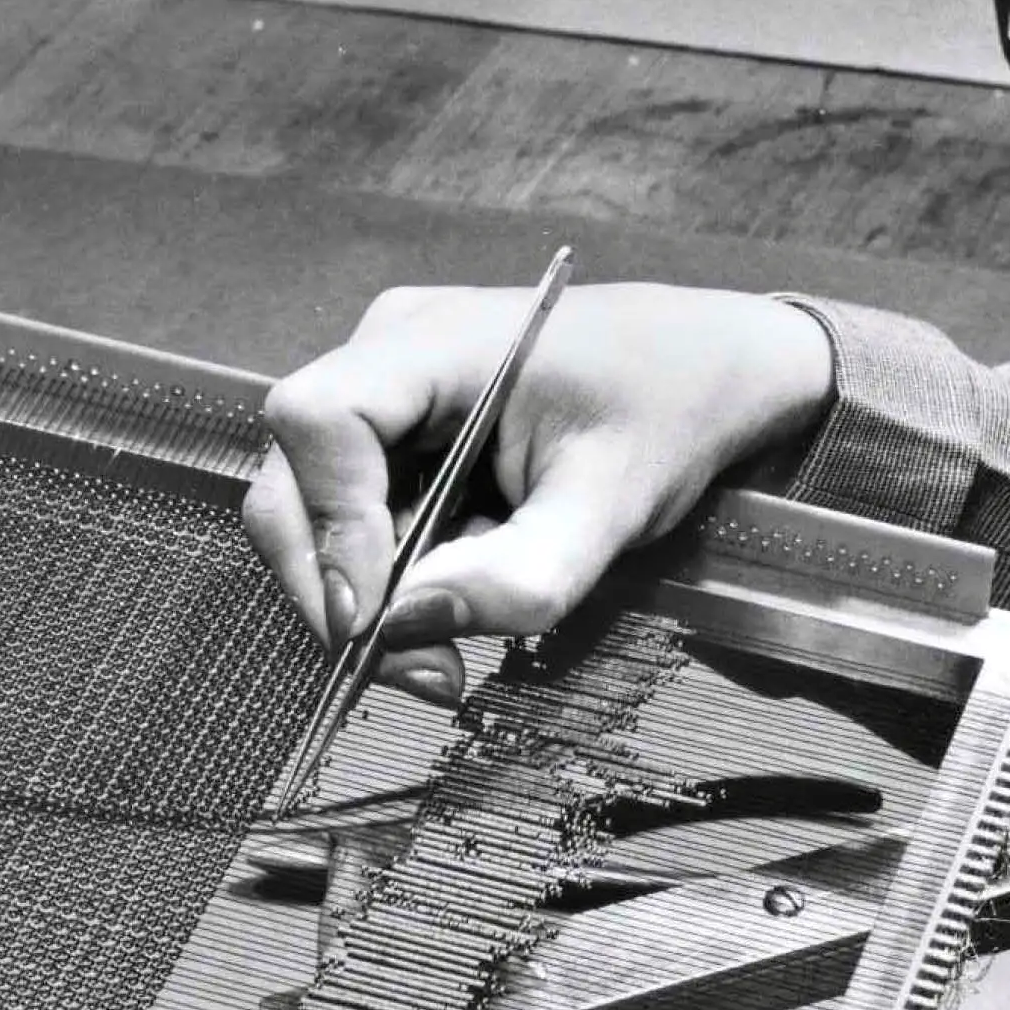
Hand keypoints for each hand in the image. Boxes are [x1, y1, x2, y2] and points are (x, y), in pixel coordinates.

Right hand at [246, 284, 834, 699]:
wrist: (714, 369)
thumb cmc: (672, 412)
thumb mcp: (612, 506)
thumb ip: (520, 576)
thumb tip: (407, 630)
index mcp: (434, 339)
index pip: (317, 419)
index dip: (328, 523)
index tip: (381, 614)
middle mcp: (390, 350)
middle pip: (295, 476)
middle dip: (338, 587)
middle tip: (419, 670)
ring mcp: (391, 387)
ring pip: (319, 506)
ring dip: (371, 592)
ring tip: (450, 649)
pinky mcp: (406, 428)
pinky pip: (363, 510)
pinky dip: (396, 572)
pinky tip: (461, 592)